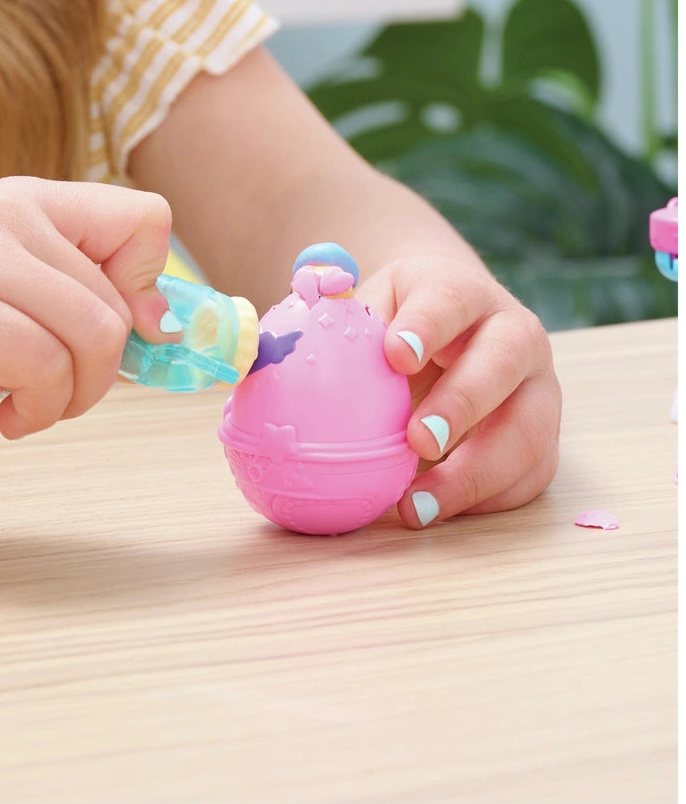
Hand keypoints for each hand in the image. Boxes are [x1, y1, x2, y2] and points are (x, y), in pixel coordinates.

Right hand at [0, 177, 174, 439]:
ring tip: (30, 407)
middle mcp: (8, 214)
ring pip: (96, 337)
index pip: (147, 220)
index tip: (116, 335)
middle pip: (123, 303)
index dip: (146, 288)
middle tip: (54, 394)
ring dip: (75, 396)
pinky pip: (46, 368)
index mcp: (25, 201)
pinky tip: (4, 417)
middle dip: (104, 371)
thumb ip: (70, 292)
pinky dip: (38, 410)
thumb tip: (160, 326)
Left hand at [355, 255, 561, 528]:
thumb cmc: (394, 324)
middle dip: (462, 403)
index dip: (426, 326)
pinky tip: (436, 512)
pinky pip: (532, 472)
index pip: (449, 300)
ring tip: (415, 506)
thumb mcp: (367, 307)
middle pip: (504, 362)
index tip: (396, 355)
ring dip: (475, 473)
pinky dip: (487, 500)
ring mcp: (537, 385)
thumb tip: (262, 349)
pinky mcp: (543, 433)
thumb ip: (329, 322)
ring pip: (530, 429)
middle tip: (415, 439)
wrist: (453, 330)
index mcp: (460, 291)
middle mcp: (514, 332)